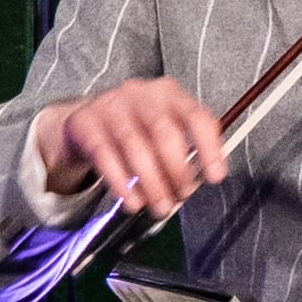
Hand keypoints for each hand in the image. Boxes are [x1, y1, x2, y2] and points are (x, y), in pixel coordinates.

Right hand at [33, 79, 228, 213]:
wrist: (86, 121)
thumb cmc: (136, 129)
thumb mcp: (163, 132)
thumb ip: (184, 153)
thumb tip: (198, 184)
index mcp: (169, 94)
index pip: (196, 116)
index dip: (209, 148)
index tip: (216, 176)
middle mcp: (141, 94)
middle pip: (164, 132)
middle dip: (177, 171)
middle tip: (181, 196)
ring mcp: (110, 106)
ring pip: (134, 146)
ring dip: (151, 183)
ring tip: (159, 207)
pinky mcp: (85, 123)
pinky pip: (105, 155)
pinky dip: (121, 183)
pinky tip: (132, 202)